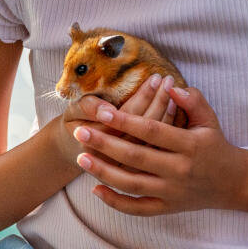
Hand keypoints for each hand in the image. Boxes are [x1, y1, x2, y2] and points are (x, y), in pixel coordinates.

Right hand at [54, 74, 179, 163]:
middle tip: (167, 80)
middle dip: (158, 102)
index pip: (126, 117)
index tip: (155, 79)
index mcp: (94, 142)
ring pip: (153, 140)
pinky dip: (167, 126)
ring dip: (166, 113)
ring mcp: (126, 167)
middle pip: (143, 129)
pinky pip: (157, 147)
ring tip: (172, 90)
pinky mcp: (137, 169)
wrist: (76, 150)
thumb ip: (88, 107)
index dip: (142, 97)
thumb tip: (108, 111)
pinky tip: (173, 108)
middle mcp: (111, 158)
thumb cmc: (76, 124)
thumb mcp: (74, 111)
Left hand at [71, 87, 247, 214]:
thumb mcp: (210, 120)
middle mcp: (179, 170)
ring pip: (132, 184)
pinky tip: (95, 189)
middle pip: (136, 157)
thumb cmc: (216, 146)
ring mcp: (172, 192)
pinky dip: (115, 202)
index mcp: (190, 145)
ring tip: (80, 159)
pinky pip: (137, 208)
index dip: (126, 122)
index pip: (152, 131)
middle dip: (105, 145)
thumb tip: (171, 86)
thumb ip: (192, 101)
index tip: (103, 112)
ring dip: (103, 172)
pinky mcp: (167, 207)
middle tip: (80, 133)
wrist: (235, 184)